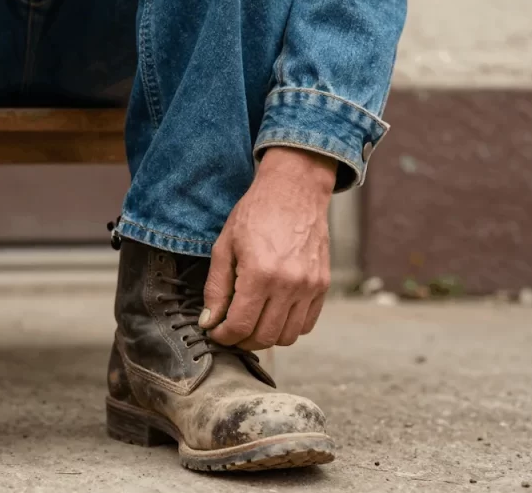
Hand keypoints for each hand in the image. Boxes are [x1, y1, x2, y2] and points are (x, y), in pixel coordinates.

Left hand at [201, 147, 335, 349]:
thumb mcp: (224, 247)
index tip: (215, 332)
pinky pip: (306, 324)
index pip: (240, 326)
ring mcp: (310, 287)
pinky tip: (272, 314)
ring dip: (265, 337)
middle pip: (264, 337)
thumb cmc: (255, 214)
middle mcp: (289, 285)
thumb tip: (209, 322)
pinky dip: (287, 327)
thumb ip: (216, 288)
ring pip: (287, 336)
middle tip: (229, 330)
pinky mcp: (323, 285)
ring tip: (250, 322)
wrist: (293, 191)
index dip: (223, 336)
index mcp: (260, 274)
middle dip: (241, 340)